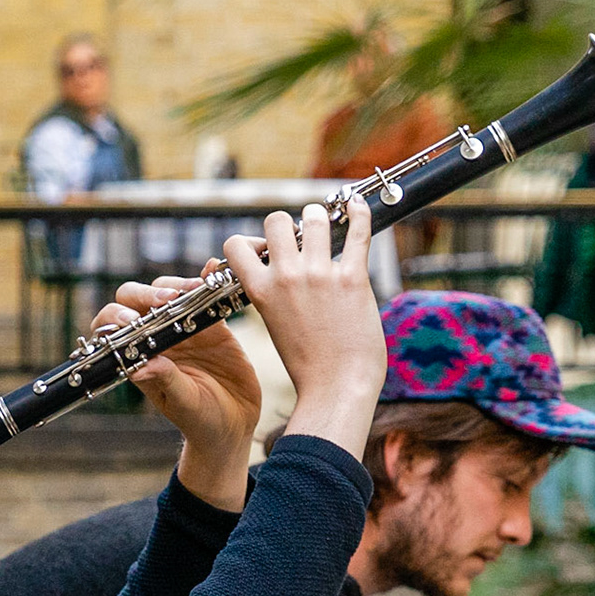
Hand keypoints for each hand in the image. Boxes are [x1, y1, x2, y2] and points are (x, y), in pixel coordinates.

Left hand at [91, 265, 260, 510]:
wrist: (235, 423)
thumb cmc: (202, 420)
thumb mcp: (183, 404)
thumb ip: (164, 381)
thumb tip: (138, 366)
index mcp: (141, 357)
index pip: (113, 328)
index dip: (116, 318)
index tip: (132, 321)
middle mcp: (157, 338)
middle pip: (136, 299)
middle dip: (147, 293)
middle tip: (168, 299)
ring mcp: (183, 327)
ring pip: (169, 290)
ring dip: (177, 284)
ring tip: (195, 289)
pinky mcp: (211, 323)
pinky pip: (204, 294)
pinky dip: (207, 277)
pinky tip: (212, 271)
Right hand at [226, 197, 383, 460]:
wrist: (337, 388)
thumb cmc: (309, 366)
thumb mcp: (276, 326)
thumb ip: (274, 296)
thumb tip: (279, 272)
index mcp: (261, 292)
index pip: (236, 245)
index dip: (250, 242)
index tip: (266, 251)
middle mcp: (287, 277)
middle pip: (276, 221)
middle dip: (288, 226)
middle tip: (302, 241)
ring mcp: (320, 275)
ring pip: (313, 217)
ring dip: (320, 219)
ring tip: (328, 229)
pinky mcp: (352, 278)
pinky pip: (357, 229)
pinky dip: (358, 212)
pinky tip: (358, 207)